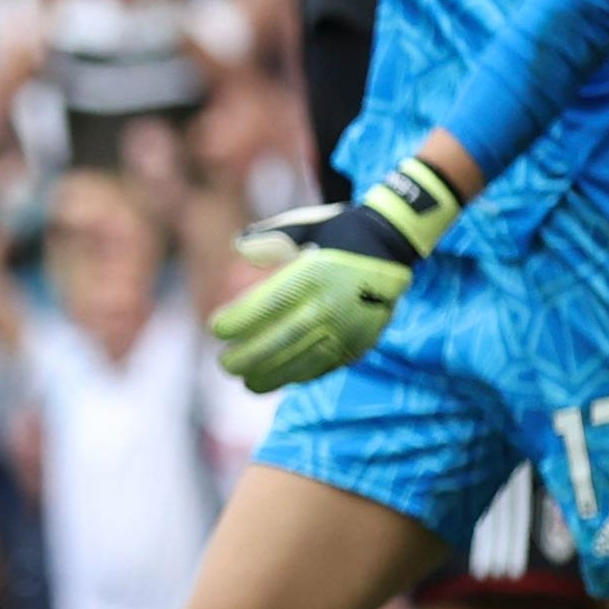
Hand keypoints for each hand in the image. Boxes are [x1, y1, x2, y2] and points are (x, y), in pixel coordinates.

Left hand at [211, 163, 459, 389]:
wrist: (392, 244)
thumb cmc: (338, 233)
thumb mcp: (304, 226)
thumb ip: (269, 239)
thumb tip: (239, 249)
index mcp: (312, 275)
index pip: (266, 306)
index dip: (237, 322)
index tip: (216, 329)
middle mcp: (328, 305)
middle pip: (279, 340)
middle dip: (247, 357)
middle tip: (225, 364)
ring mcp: (346, 327)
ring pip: (301, 360)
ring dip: (270, 375)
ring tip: (247, 382)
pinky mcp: (359, 342)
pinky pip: (325, 365)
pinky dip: (299, 375)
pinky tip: (280, 379)